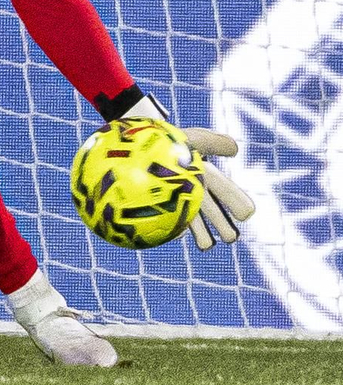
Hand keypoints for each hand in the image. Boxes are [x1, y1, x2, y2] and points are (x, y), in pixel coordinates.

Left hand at [123, 98, 254, 249]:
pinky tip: (175, 234)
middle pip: (213, 212)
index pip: (227, 191)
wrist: (138, 146)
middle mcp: (195, 191)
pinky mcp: (161, 208)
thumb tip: (235, 148)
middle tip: (231, 238)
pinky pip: (167, 222)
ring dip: (202, 234)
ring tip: (206, 245)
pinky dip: (172, 228)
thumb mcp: (192, 138)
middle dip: (224, 225)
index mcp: (205, 176)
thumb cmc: (167, 142)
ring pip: (194, 222)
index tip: (246, 214)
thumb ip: (213, 142)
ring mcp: (178, 201)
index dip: (237, 202)